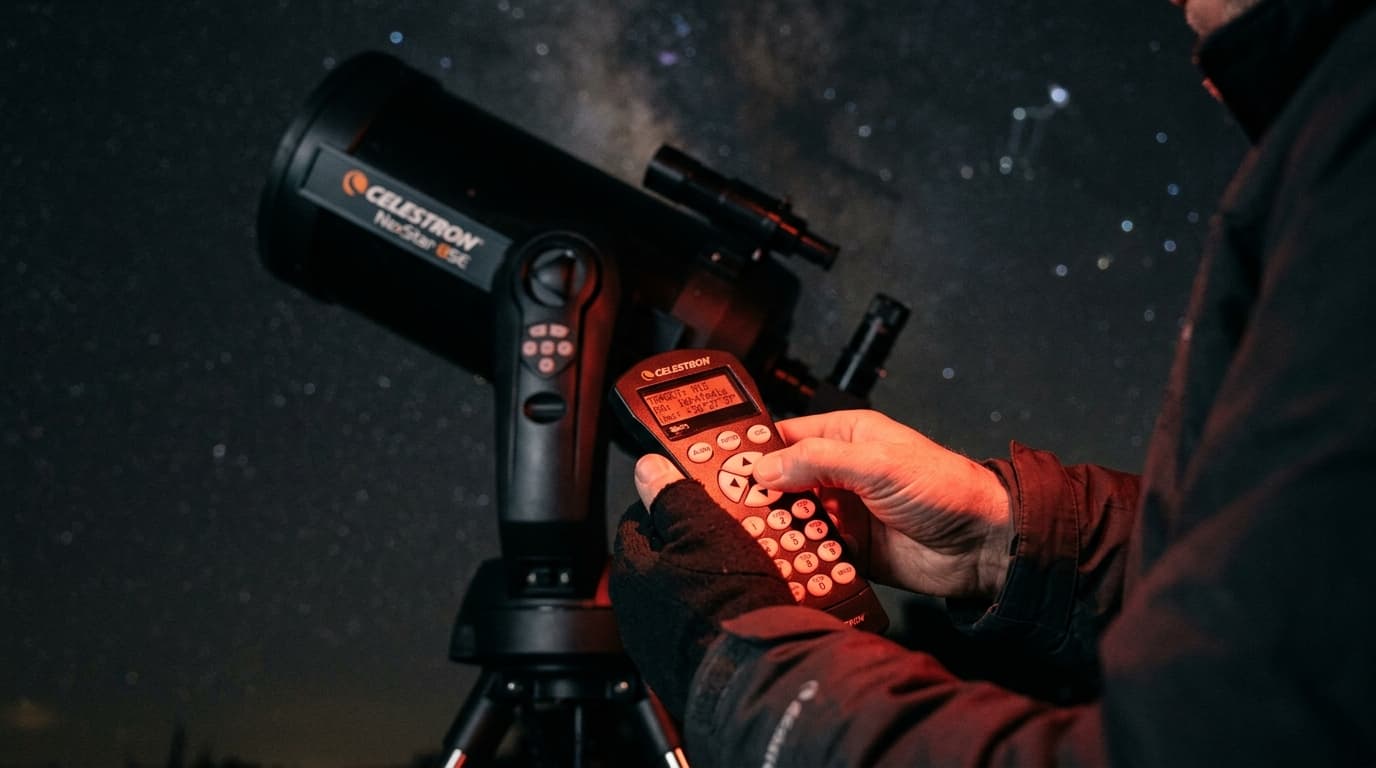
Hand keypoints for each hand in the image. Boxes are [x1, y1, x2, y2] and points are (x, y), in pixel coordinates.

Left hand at [610, 456, 793, 719]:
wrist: (757, 673)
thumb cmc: (727, 602)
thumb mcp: (704, 528)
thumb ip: (674, 494)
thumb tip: (648, 468)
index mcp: (631, 570)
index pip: (640, 519)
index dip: (673, 503)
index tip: (699, 499)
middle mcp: (635, 609)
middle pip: (664, 558)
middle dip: (696, 543)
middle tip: (730, 534)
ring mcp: (659, 640)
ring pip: (685, 591)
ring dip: (711, 577)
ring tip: (747, 570)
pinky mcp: (686, 663)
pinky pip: (702, 622)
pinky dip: (720, 610)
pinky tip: (745, 605)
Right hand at [748, 410, 1012, 600]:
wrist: (982, 545)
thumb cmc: (942, 487)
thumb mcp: (875, 463)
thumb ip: (816, 462)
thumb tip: (763, 469)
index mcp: (845, 438)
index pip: (785, 436)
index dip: (753, 449)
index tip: (718, 465)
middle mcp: (838, 474)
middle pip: (780, 482)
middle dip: (756, 496)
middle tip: (725, 511)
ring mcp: (842, 514)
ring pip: (791, 520)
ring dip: (774, 530)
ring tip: (747, 540)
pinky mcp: (848, 551)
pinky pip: (810, 552)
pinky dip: (794, 558)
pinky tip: (776, 564)